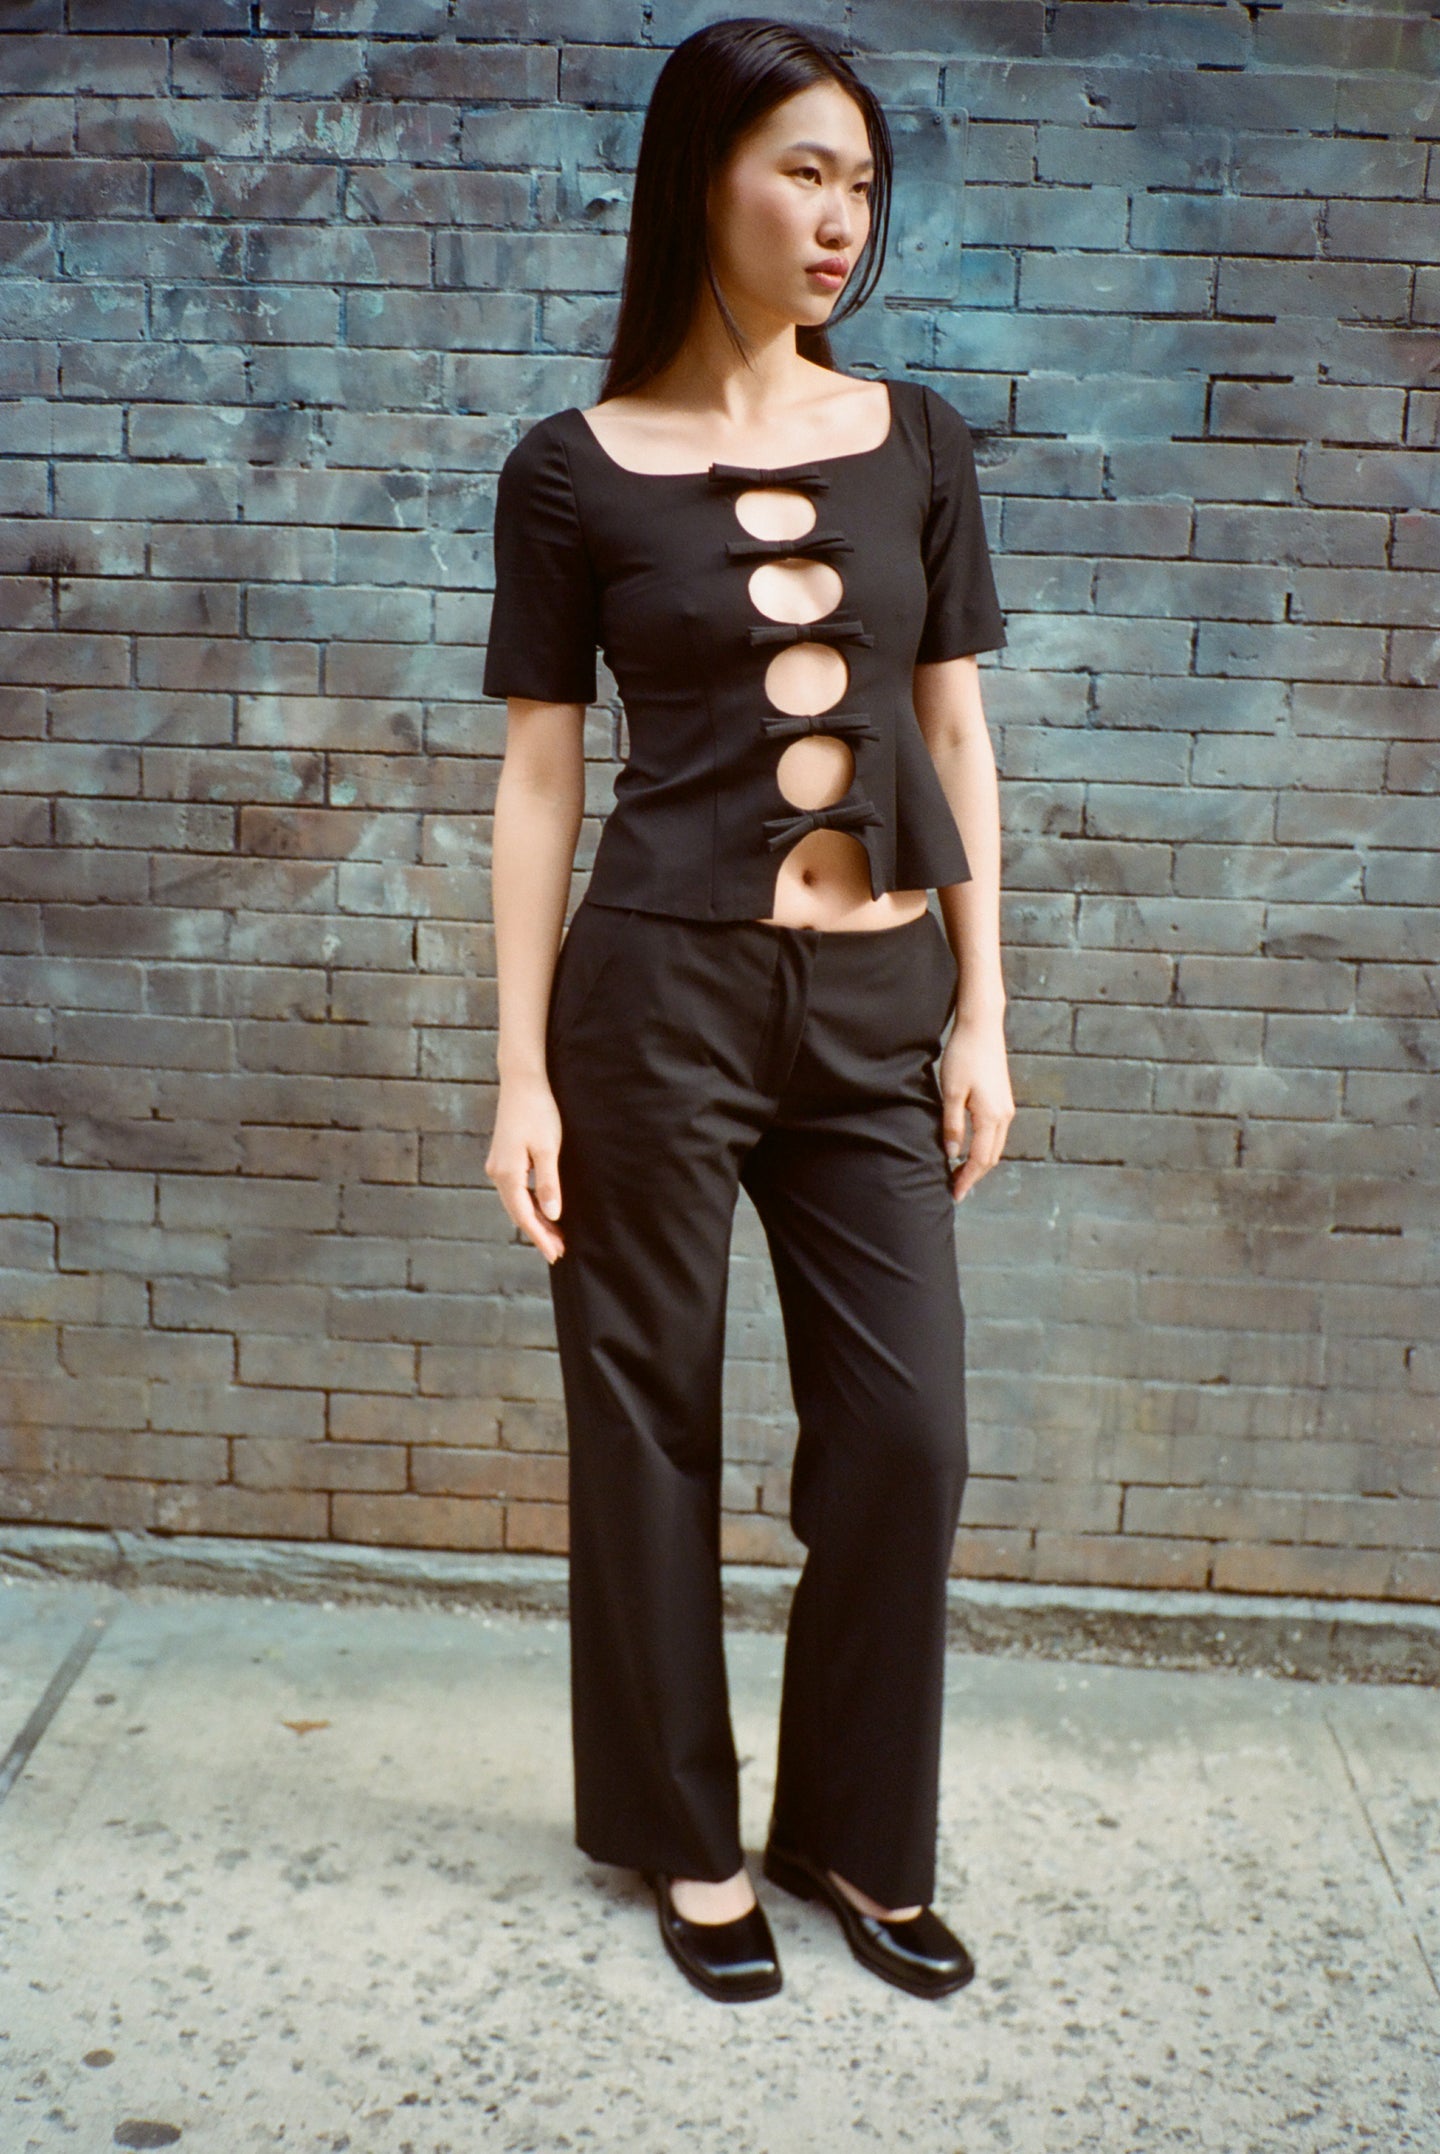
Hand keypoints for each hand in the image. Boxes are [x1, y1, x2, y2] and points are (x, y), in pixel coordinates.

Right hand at [485, 1073, 565, 1263]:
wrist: (522, 1081)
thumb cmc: (539, 1111)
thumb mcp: (548, 1148)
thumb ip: (549, 1183)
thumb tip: (553, 1215)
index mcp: (507, 1173)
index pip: (525, 1216)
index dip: (541, 1237)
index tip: (556, 1254)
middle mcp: (497, 1172)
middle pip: (518, 1212)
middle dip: (538, 1233)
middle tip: (560, 1251)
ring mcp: (497, 1165)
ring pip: (516, 1202)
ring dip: (535, 1219)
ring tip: (556, 1235)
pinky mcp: (503, 1158)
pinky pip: (516, 1190)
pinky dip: (529, 1203)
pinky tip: (543, 1209)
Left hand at [939, 1013, 1013, 1203]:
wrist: (981, 1027)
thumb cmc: (963, 1056)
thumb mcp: (951, 1092)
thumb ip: (952, 1125)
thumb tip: (952, 1154)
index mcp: (991, 1116)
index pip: (980, 1159)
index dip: (967, 1179)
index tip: (954, 1194)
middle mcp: (1004, 1116)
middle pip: (991, 1157)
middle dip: (974, 1176)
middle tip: (955, 1190)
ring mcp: (1006, 1108)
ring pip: (995, 1147)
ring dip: (979, 1163)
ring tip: (960, 1174)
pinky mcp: (1003, 1100)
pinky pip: (996, 1134)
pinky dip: (984, 1148)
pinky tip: (970, 1150)